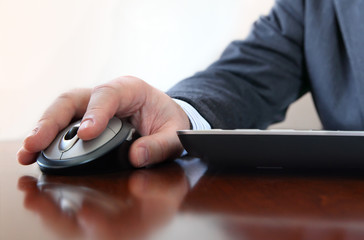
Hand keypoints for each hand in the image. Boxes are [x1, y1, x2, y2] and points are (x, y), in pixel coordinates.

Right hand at [17, 76, 189, 166]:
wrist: (165, 116)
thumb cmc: (169, 120)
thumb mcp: (175, 133)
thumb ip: (161, 145)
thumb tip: (136, 156)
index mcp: (131, 89)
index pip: (108, 94)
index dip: (95, 113)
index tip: (86, 134)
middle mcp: (106, 94)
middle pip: (73, 100)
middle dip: (53, 121)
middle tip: (36, 143)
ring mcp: (92, 106)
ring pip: (62, 111)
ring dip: (43, 130)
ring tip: (28, 152)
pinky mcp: (85, 119)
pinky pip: (64, 124)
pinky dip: (49, 138)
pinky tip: (35, 154)